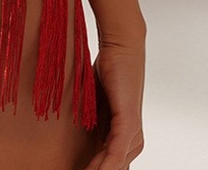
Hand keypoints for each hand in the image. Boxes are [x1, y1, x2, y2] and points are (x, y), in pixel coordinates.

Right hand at [84, 38, 145, 169]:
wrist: (121, 49)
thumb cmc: (108, 72)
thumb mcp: (94, 102)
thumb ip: (91, 120)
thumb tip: (75, 133)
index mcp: (124, 138)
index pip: (109, 166)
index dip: (92, 169)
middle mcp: (133, 141)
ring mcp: (132, 134)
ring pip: (113, 166)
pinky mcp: (128, 123)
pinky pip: (115, 152)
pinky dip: (104, 165)